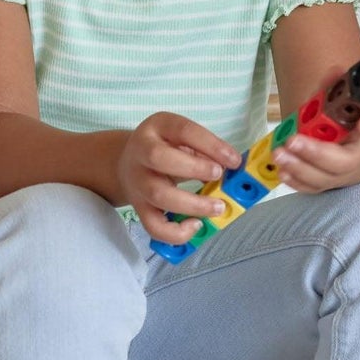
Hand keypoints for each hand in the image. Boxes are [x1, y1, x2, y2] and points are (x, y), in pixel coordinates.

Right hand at [117, 112, 241, 244]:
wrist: (125, 164)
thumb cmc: (165, 149)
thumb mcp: (181, 138)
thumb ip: (205, 149)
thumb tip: (234, 168)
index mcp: (156, 128)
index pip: (183, 130)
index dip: (211, 145)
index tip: (233, 160)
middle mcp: (141, 153)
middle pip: (159, 158)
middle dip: (194, 169)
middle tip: (219, 176)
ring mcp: (138, 183)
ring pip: (158, 195)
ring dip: (192, 204)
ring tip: (218, 207)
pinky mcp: (139, 208)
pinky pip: (153, 226)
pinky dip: (176, 232)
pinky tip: (195, 225)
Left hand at [275, 96, 359, 192]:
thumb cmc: (357, 129)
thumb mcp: (354, 108)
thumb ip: (341, 92)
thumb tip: (335, 71)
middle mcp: (356, 163)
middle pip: (338, 164)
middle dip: (314, 153)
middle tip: (291, 141)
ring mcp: (338, 178)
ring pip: (320, 180)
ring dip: (298, 168)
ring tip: (278, 154)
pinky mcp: (323, 185)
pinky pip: (309, 188)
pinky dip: (294, 182)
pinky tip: (281, 170)